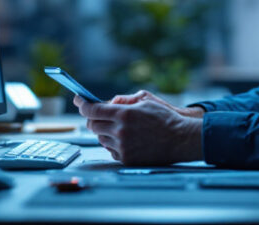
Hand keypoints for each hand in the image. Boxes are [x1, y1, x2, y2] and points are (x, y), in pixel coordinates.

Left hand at [73, 93, 203, 164]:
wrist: (180, 139)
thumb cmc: (165, 117)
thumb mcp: (145, 100)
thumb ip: (123, 100)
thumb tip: (107, 104)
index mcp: (124, 114)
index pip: (93, 110)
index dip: (82, 104)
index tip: (78, 100)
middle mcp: (120, 131)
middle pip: (93, 125)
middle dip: (93, 118)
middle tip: (98, 115)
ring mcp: (123, 147)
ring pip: (100, 138)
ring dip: (104, 131)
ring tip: (118, 127)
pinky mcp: (126, 159)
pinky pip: (110, 150)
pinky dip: (113, 143)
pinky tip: (125, 138)